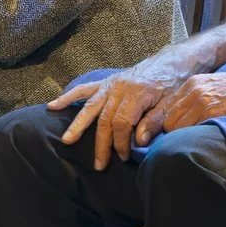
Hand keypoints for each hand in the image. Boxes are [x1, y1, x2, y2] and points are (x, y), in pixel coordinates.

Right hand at [51, 55, 193, 169]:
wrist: (172, 62)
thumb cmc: (173, 85)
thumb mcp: (170, 104)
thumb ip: (154, 122)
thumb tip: (138, 142)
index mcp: (137, 93)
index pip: (121, 123)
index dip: (120, 142)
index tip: (123, 156)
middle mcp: (119, 88)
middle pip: (104, 119)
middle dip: (101, 144)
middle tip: (99, 164)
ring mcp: (110, 84)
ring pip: (90, 107)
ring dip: (78, 125)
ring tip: (67, 141)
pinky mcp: (106, 82)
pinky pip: (84, 90)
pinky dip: (68, 97)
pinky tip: (53, 106)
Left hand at [138, 66, 225, 142]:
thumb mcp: (211, 87)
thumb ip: (193, 100)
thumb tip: (175, 121)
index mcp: (191, 84)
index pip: (165, 108)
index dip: (158, 125)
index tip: (153, 138)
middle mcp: (194, 91)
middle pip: (168, 120)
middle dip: (170, 134)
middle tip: (179, 143)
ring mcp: (203, 100)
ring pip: (177, 127)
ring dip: (182, 138)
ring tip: (192, 143)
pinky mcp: (214, 110)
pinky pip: (194, 130)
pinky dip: (195, 137)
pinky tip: (203, 139)